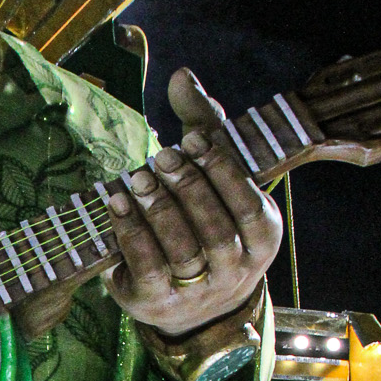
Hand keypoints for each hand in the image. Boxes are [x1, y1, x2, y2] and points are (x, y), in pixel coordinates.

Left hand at [102, 69, 280, 336]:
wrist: (189, 302)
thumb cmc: (204, 221)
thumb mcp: (213, 176)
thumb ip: (203, 126)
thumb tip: (182, 76)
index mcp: (263, 237)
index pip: (249, 206)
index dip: (222, 173)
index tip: (194, 141)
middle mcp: (237, 270)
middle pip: (217, 230)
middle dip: (188, 189)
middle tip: (162, 158)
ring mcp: (200, 293)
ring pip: (184, 253)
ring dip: (159, 211)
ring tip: (138, 179)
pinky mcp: (159, 304)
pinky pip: (148, 269)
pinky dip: (131, 234)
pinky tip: (117, 204)